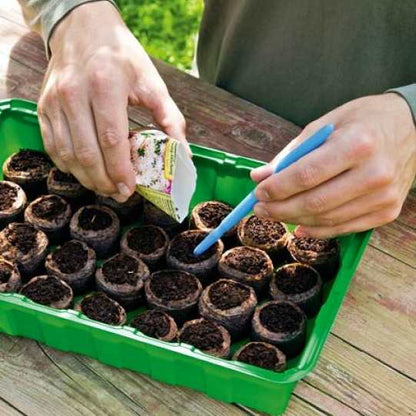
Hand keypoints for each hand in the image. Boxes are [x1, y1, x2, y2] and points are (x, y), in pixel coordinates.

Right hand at [38, 2, 186, 200]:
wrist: (82, 29)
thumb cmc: (122, 57)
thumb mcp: (152, 82)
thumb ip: (171, 119)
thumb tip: (185, 154)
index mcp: (105, 85)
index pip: (111, 139)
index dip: (121, 170)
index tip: (130, 189)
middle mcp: (74, 94)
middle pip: (87, 152)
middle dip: (105, 181)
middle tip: (120, 194)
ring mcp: (54, 101)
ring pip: (67, 154)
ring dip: (87, 178)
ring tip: (105, 187)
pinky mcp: (43, 107)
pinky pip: (52, 146)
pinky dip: (68, 166)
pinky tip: (85, 172)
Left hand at [251, 93, 415, 237]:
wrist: (413, 128)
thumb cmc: (364, 121)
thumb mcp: (326, 124)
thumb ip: (292, 152)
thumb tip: (260, 176)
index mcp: (358, 144)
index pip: (307, 175)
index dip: (277, 188)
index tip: (259, 192)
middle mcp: (374, 173)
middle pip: (315, 203)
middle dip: (280, 209)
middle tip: (260, 208)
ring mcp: (383, 197)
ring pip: (326, 220)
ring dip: (294, 220)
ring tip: (275, 214)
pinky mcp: (386, 212)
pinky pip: (343, 228)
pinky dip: (316, 231)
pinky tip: (299, 226)